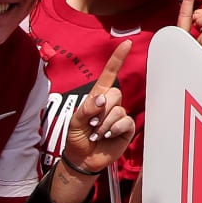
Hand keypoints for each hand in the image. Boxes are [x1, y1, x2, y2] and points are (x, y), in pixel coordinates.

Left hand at [61, 41, 136, 174]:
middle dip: (101, 109)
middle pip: (115, 93)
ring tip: (97, 133)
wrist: (82, 159)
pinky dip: (113, 130)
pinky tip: (107, 136)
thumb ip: (86, 108)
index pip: (110, 74)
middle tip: (92, 123)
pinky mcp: (126, 128)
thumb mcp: (75, 121)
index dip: (118, 58)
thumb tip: (102, 99)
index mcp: (98, 96)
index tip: (126, 44)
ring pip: (118, 110)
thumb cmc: (77, 137)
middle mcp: (111, 103)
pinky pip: (125, 122)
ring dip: (104, 124)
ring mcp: (120, 116)